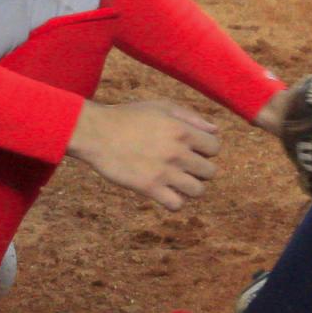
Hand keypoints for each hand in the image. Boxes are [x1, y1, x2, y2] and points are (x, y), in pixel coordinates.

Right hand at [68, 100, 220, 210]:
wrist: (96, 132)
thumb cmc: (128, 116)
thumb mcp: (160, 107)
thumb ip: (191, 117)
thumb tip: (215, 131)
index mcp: (182, 130)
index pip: (215, 148)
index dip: (206, 150)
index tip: (193, 150)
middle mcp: (177, 152)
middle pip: (210, 172)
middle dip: (200, 170)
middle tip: (184, 167)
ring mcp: (164, 172)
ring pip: (198, 191)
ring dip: (190, 188)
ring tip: (177, 182)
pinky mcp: (148, 187)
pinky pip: (176, 205)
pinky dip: (174, 202)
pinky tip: (165, 193)